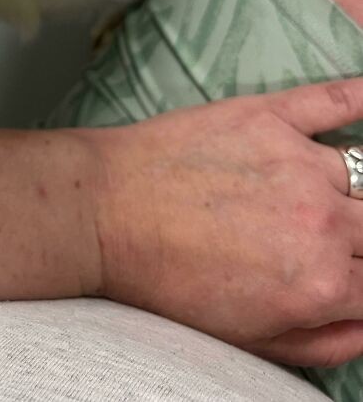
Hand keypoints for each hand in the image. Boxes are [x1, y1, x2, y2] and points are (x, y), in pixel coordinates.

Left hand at [83, 79, 362, 366]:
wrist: (104, 212)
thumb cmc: (166, 280)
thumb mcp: (247, 340)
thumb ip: (326, 341)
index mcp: (321, 284)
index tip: (351, 268)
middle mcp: (322, 220)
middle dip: (362, 236)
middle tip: (335, 233)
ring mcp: (297, 160)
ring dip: (356, 190)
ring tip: (322, 196)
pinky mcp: (269, 115)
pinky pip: (335, 99)